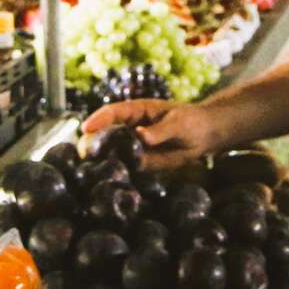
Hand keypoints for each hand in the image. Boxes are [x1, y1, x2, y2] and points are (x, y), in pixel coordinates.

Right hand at [80, 97, 226, 169]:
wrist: (205, 136)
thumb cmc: (192, 121)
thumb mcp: (178, 123)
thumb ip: (159, 131)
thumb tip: (139, 135)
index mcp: (137, 111)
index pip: (113, 112)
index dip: (98, 119)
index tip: (85, 128)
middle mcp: (130, 127)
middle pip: (105, 132)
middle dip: (92, 141)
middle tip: (83, 153)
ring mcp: (134, 144)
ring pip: (112, 150)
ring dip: (101, 158)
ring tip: (91, 167)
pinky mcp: (141, 161)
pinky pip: (125, 165)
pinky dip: (117, 171)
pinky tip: (110, 177)